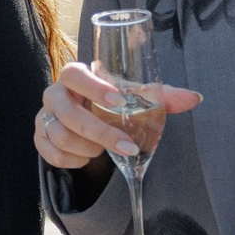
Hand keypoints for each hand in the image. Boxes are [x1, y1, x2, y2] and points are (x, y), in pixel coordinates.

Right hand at [35, 62, 199, 170]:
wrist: (80, 117)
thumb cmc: (108, 103)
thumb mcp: (131, 97)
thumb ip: (160, 96)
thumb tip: (194, 98)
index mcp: (75, 75)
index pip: (74, 74)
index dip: (93, 87)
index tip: (117, 100)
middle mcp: (54, 93)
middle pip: (68, 113)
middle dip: (100, 133)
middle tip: (126, 147)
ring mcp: (44, 116)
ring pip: (60, 136)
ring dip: (88, 148)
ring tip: (103, 150)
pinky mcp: (39, 138)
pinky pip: (51, 154)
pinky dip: (73, 160)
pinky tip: (87, 158)